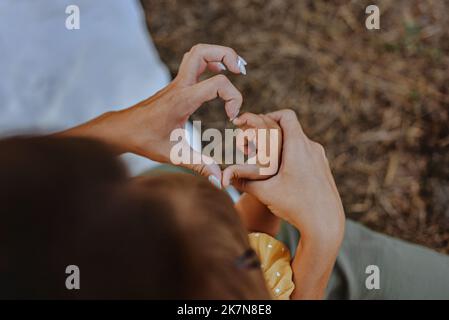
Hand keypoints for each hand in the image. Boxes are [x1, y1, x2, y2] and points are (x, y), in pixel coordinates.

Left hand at [59, 44, 247, 178]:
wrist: (122, 130)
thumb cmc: (145, 141)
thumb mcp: (174, 155)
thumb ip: (199, 166)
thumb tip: (218, 181)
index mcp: (183, 100)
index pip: (217, 83)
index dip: (233, 97)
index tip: (231, 117)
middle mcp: (180, 86)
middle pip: (202, 51)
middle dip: (227, 54)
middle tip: (241, 70)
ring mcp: (177, 83)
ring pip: (197, 53)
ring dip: (218, 55)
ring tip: (234, 69)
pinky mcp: (175, 85)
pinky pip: (193, 63)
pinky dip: (209, 63)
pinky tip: (218, 75)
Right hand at [227, 109, 344, 244]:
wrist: (326, 224)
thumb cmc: (296, 206)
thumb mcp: (265, 193)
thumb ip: (242, 181)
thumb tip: (221, 177)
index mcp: (298, 146)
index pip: (286, 115)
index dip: (270, 115)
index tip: (257, 124)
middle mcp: (312, 148)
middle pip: (291, 127)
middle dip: (272, 131)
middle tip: (257, 142)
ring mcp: (320, 158)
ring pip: (299, 141)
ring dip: (282, 144)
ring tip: (267, 158)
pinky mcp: (324, 169)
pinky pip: (307, 153)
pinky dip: (292, 155)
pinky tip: (282, 172)